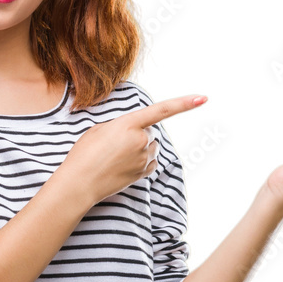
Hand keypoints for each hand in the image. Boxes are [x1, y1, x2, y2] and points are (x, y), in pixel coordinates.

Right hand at [60, 94, 207, 205]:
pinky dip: (141, 161)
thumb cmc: (84, 154)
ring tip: (115, 156)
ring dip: (139, 148)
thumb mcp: (99, 130)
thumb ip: (121, 126)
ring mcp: (144, 158)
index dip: (184, 103)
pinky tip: (122, 166)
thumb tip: (135, 132)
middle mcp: (141, 141)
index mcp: (129, 124)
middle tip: (113, 145)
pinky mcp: (144, 173)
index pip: (162, 110)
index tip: (203, 98)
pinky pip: (150, 161)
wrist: (79, 183)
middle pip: (149, 131)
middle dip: (137, 134)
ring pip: (150, 147)